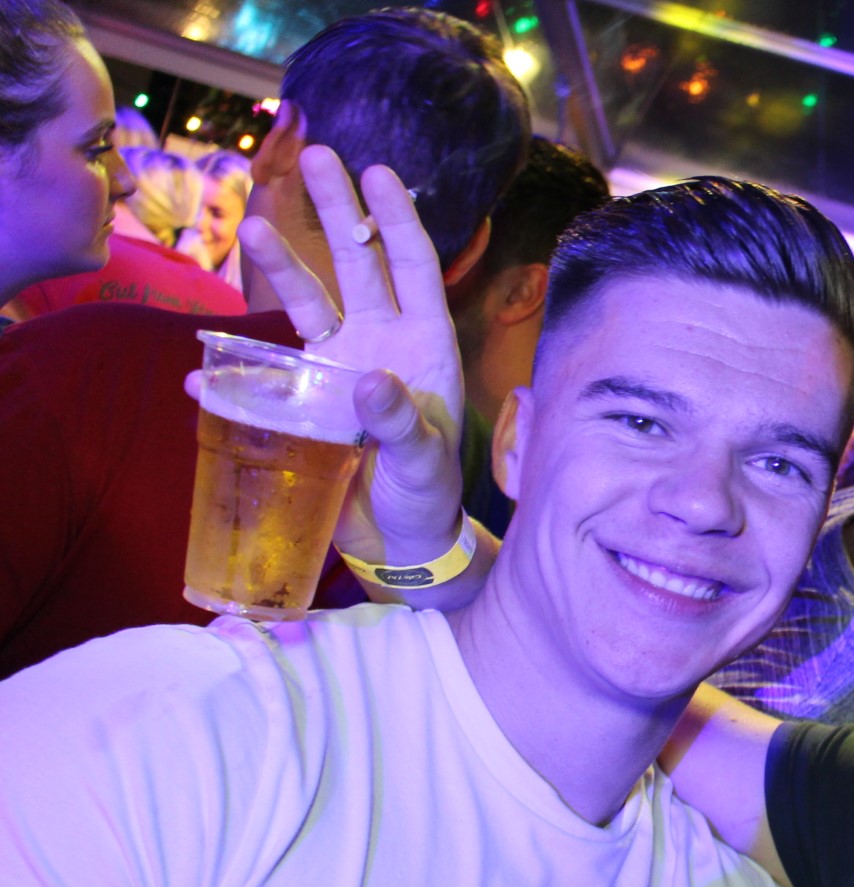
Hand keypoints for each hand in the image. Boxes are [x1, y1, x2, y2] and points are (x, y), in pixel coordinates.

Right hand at [238, 143, 467, 567]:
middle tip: (318, 155)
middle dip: (337, 211)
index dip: (396, 220)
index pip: (413, 268)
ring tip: (254, 222)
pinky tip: (200, 374)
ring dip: (281, 265)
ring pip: (309, 301)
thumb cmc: (429, 495)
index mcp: (423, 345)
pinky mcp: (306, 399)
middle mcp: (381, 341)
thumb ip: (402, 423)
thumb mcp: (426, 463)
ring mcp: (340, 365)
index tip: (379, 173)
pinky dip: (229, 376)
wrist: (403, 539)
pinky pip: (263, 376)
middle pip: (357, 264)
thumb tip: (366, 379)